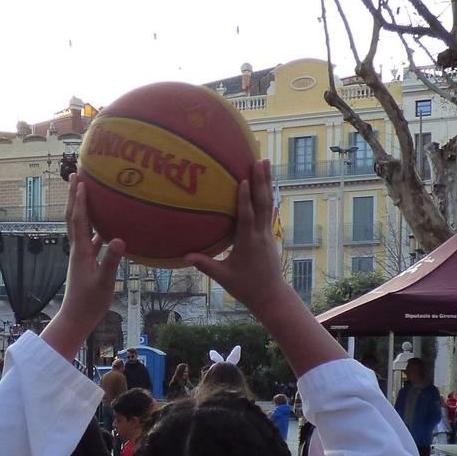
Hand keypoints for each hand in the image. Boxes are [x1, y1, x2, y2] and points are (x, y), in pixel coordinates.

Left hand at [39, 181, 127, 358]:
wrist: (77, 318)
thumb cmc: (90, 302)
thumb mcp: (104, 281)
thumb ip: (111, 260)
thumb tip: (118, 239)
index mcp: (80, 251)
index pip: (78, 220)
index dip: (79, 199)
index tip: (80, 180)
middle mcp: (77, 249)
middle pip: (73, 217)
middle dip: (74, 196)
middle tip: (75, 176)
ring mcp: (81, 256)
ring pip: (80, 226)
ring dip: (82, 208)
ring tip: (86, 193)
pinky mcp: (86, 263)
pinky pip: (90, 239)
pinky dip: (95, 228)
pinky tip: (105, 226)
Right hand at [186, 160, 285, 309]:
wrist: (271, 295)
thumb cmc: (245, 287)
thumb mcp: (224, 277)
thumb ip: (206, 265)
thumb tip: (185, 256)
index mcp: (248, 243)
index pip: (247, 217)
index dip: (245, 198)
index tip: (244, 179)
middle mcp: (261, 235)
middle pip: (263, 203)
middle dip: (261, 181)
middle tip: (260, 160)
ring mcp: (267, 233)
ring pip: (268, 203)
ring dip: (267, 182)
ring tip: (265, 162)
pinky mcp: (269, 234)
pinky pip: (268, 210)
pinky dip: (266, 194)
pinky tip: (265, 182)